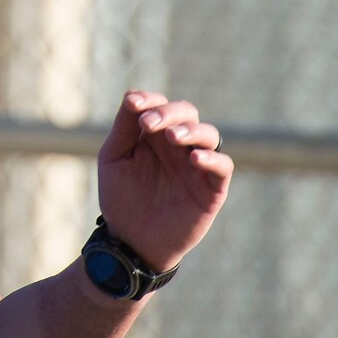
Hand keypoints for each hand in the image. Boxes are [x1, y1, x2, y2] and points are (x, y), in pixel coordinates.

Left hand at [97, 89, 232, 273]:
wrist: (131, 241)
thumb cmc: (121, 197)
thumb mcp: (114, 158)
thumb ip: (124, 127)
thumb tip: (133, 96)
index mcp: (155, 134)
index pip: (159, 104)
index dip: (149, 99)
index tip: (133, 104)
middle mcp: (179, 145)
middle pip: (186, 112)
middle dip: (168, 112)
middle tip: (148, 124)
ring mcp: (196, 166)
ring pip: (208, 134)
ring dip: (191, 130)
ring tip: (173, 137)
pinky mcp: (212, 189)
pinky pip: (223, 166)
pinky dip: (212, 158)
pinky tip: (194, 158)